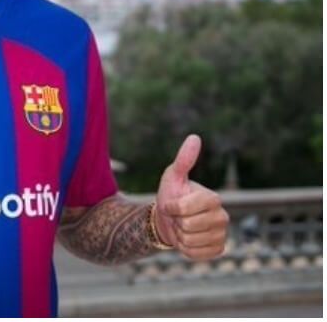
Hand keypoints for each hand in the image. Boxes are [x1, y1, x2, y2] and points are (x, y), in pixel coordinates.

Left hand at [154, 134, 229, 259]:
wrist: (169, 220)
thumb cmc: (171, 195)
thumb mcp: (173, 176)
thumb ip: (184, 160)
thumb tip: (195, 137)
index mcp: (213, 198)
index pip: (185, 209)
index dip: (171, 208)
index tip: (170, 203)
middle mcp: (223, 216)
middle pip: (188, 226)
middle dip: (176, 222)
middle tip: (178, 217)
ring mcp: (222, 234)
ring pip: (190, 241)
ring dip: (179, 236)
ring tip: (182, 227)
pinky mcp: (218, 249)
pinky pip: (195, 254)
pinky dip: (185, 249)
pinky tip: (188, 239)